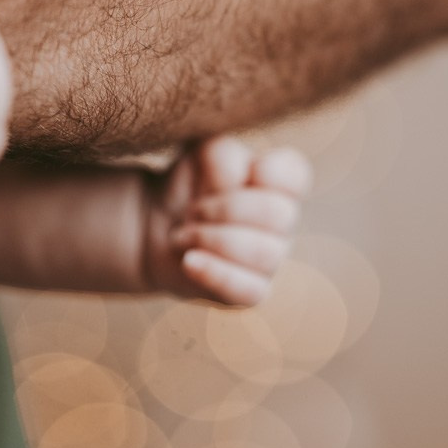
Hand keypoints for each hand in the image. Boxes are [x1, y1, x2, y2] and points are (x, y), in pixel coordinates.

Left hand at [143, 135, 311, 306]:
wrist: (151, 229)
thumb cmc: (186, 186)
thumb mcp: (196, 153)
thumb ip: (223, 154)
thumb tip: (236, 181)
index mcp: (276, 183)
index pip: (296, 176)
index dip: (271, 172)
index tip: (241, 171)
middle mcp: (282, 223)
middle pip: (278, 215)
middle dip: (225, 209)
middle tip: (193, 210)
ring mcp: (271, 260)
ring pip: (265, 253)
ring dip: (211, 239)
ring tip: (181, 235)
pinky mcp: (252, 293)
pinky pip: (250, 292)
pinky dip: (215, 273)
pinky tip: (189, 261)